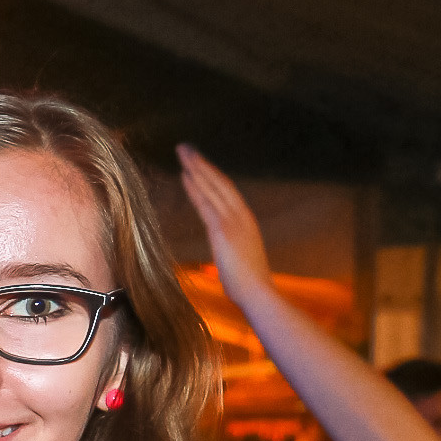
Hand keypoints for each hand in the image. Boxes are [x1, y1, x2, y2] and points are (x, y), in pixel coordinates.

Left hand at [177, 145, 275, 307]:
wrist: (258, 292)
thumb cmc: (248, 282)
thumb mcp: (239, 257)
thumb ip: (231, 246)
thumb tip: (224, 246)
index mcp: (246, 220)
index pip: (227, 191)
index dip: (211, 175)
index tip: (198, 163)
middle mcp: (241, 215)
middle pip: (219, 182)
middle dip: (201, 163)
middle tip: (185, 148)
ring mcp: (233, 221)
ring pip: (213, 188)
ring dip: (196, 169)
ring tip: (182, 154)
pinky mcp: (223, 231)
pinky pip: (207, 204)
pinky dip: (196, 188)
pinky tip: (186, 176)